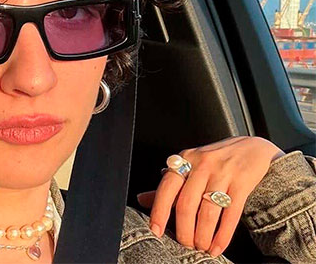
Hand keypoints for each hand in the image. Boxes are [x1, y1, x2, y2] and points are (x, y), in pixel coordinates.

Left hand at [136, 136, 284, 256]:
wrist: (253, 147)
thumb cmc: (216, 159)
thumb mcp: (191, 165)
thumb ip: (169, 185)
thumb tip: (142, 199)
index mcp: (185, 159)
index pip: (167, 187)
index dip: (159, 210)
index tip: (156, 230)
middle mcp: (202, 165)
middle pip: (186, 203)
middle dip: (184, 230)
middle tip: (185, 244)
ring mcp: (223, 173)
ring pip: (207, 211)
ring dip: (203, 235)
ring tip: (201, 247)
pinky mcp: (242, 183)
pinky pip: (231, 214)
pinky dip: (222, 235)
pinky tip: (217, 246)